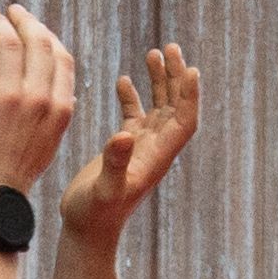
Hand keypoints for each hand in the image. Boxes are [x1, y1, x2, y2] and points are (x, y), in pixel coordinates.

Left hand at [0, 3, 81, 203]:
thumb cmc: (17, 169)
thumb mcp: (49, 142)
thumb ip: (58, 114)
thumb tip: (67, 94)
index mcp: (59, 106)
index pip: (60, 57)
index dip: (47, 35)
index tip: (33, 26)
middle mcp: (38, 97)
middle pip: (37, 42)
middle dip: (24, 20)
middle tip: (11, 10)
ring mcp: (9, 97)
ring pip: (6, 42)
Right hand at [57, 39, 201, 250]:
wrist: (86, 231)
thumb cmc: (95, 216)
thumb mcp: (104, 189)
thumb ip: (115, 163)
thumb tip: (124, 134)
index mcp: (158, 157)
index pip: (185, 121)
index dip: (191, 97)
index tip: (191, 69)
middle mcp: (155, 149)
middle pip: (176, 107)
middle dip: (177, 77)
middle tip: (171, 48)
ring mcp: (140, 147)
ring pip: (158, 106)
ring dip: (159, 80)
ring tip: (155, 52)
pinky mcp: (124, 148)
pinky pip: (135, 115)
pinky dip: (132, 96)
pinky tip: (124, 79)